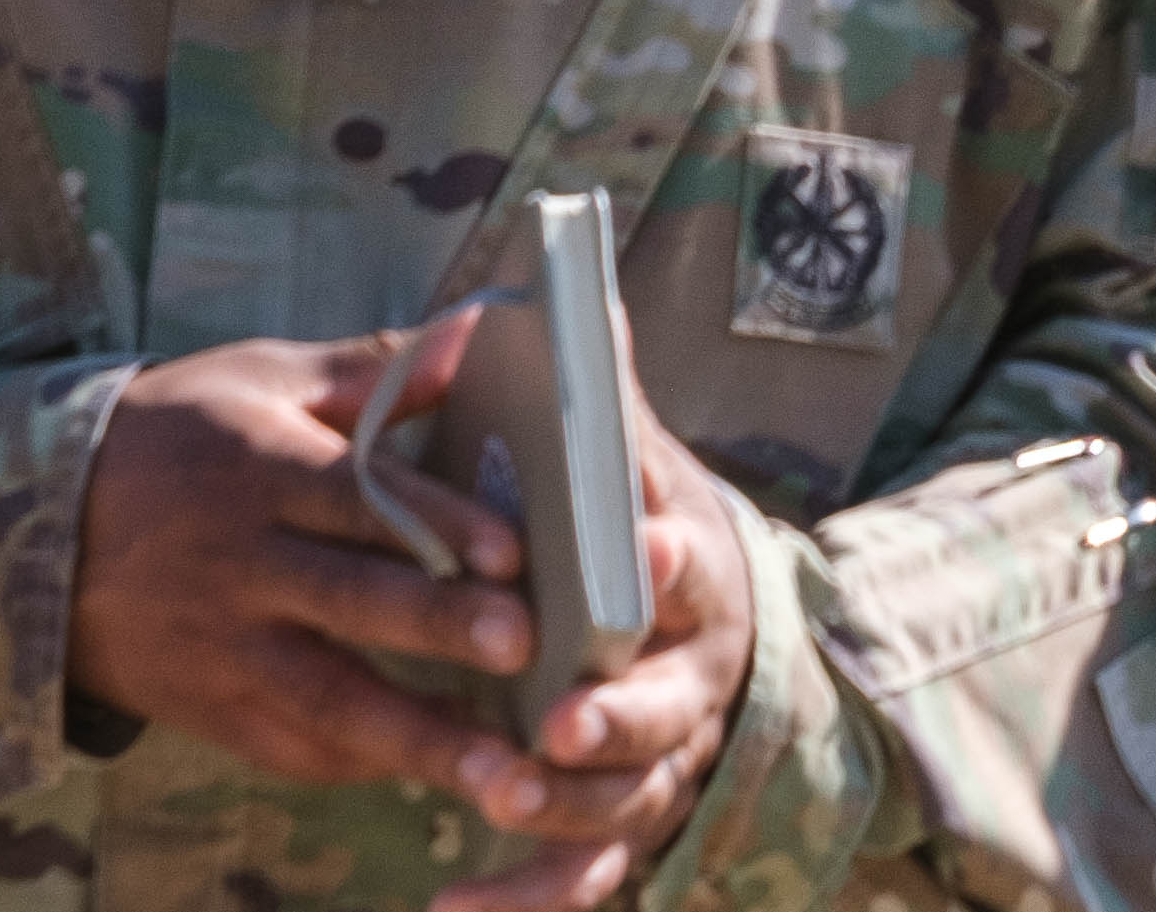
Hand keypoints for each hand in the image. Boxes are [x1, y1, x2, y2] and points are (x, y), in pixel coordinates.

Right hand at [67, 330, 532, 799]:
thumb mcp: (262, 380)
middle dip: (435, 626)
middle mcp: (240, 566)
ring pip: (323, 699)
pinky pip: (287, 748)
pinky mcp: (205, 709)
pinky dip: (359, 763)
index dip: (435, 528)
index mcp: (260, 472)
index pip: (357, 501)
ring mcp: (220, 648)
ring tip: (497, 759)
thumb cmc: (175, 438)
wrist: (30, 527)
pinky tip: (434, 766)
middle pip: (348, 601)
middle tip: (520, 642)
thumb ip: (377, 368)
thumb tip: (477, 330)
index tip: (509, 553)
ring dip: (414, 733)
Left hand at [433, 390, 762, 911]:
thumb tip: (584, 304)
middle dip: (615, 715)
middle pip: (667, 706)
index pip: (694, 567)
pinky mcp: (622, 818)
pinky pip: (585, 871)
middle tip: (558, 720)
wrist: (702, 633)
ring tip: (501, 796)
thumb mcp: (641, 466)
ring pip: (629, 798)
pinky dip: (526, 896)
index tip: (640, 549)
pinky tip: (453, 907)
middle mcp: (694, 679)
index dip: (670, 564)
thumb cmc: (643, 537)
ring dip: (567, 802)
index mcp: (697, 578)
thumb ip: (605, 406)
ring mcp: (663, 758)